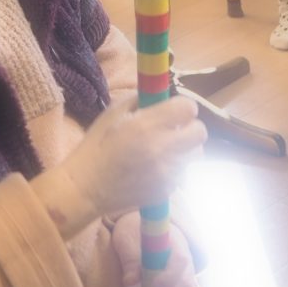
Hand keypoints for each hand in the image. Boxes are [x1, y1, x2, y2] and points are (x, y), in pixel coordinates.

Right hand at [62, 94, 205, 217]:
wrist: (87, 187)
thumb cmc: (97, 145)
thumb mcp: (113, 113)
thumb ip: (141, 99)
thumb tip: (162, 95)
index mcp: (147, 125)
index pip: (188, 108)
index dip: (181, 107)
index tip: (171, 111)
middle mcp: (162, 149)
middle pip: (200, 132)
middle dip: (188, 127)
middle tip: (172, 130)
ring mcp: (168, 173)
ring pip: (195, 153)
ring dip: (183, 149)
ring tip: (163, 150)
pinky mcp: (168, 190)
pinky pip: (184, 172)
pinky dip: (174, 168)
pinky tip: (154, 168)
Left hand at [111, 216, 196, 286]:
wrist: (141, 229)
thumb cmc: (134, 231)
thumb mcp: (127, 238)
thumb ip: (131, 257)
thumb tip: (130, 280)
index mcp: (176, 243)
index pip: (180, 262)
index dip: (168, 277)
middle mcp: (186, 261)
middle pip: (185, 285)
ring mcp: (185, 275)